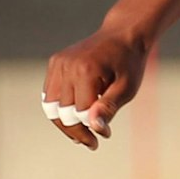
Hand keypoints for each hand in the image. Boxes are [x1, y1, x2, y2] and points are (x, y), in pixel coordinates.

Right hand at [42, 27, 148, 149]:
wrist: (122, 36)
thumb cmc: (129, 64)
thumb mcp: (127, 88)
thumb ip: (109, 108)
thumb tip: (96, 129)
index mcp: (85, 71)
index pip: (79, 113)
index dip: (90, 130)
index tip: (103, 138)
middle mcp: (67, 66)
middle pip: (61, 112)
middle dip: (75, 131)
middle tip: (91, 143)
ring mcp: (58, 63)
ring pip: (50, 105)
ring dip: (64, 122)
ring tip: (82, 134)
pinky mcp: (55, 63)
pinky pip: (50, 93)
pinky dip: (60, 108)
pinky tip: (76, 116)